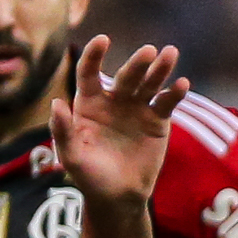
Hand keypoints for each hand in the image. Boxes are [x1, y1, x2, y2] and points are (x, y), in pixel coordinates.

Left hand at [49, 35, 188, 209]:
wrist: (118, 197)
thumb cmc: (90, 177)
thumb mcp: (71, 157)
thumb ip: (62, 131)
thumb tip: (56, 103)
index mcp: (89, 103)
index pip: (90, 73)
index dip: (94, 55)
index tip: (103, 40)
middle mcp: (114, 100)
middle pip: (126, 75)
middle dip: (137, 63)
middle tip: (149, 52)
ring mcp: (137, 108)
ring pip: (149, 83)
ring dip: (160, 69)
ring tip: (170, 53)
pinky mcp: (157, 121)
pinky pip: (166, 103)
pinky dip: (174, 93)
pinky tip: (181, 84)